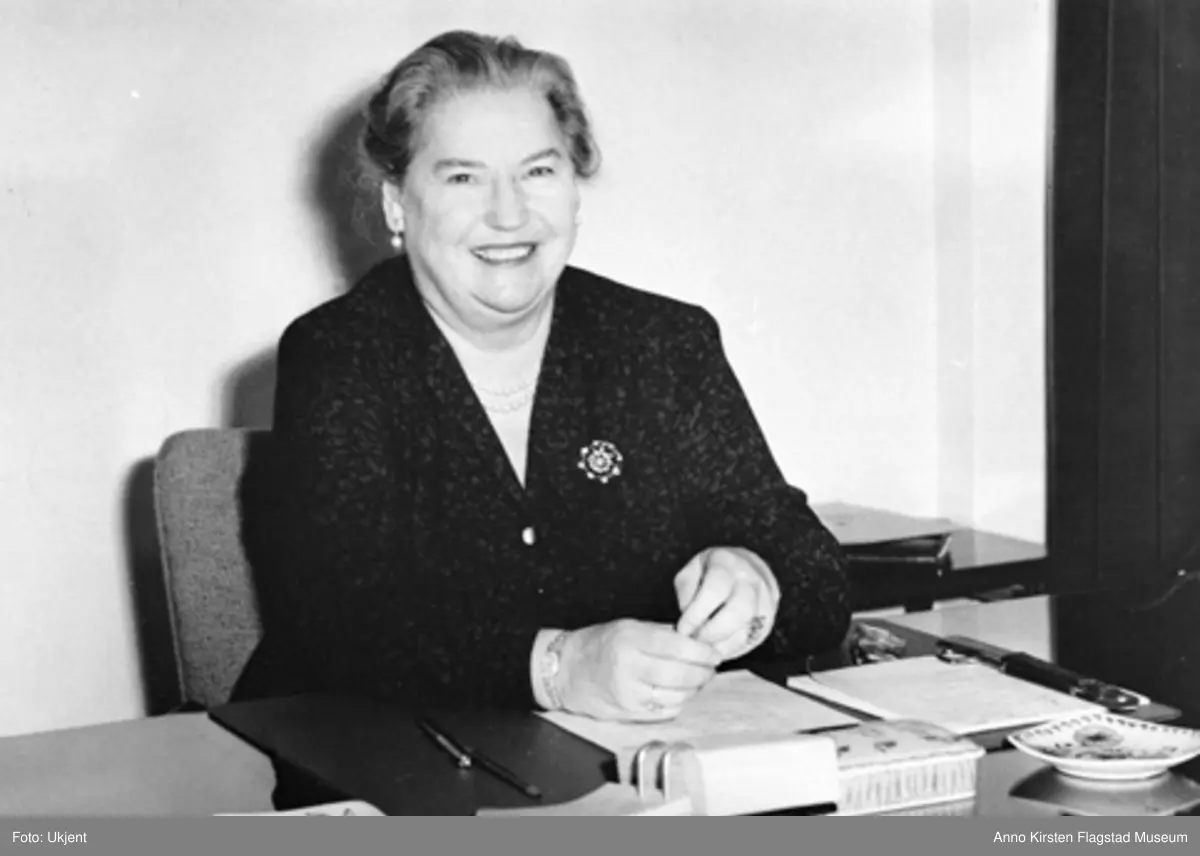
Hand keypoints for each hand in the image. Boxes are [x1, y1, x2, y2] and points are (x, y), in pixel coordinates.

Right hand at [558, 620, 721, 721]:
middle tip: (710, 668)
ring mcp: (629, 694)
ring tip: (696, 680)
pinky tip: (678, 693)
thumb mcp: (629, 627)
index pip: (677, 647)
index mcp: (631, 640)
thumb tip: (697, 641)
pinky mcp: (629, 713)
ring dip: (694, 689)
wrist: (566, 671)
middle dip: (703, 673)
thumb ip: (662, 634)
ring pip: (677, 696)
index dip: (701, 652)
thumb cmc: (599, 645)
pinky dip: (678, 702)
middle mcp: (630, 667)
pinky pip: (666, 711)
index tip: (714, 653)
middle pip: (680, 675)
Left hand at [674, 547, 778, 660]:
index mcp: (727, 563)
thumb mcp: (691, 571)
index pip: (715, 590)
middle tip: (695, 640)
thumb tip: (688, 617)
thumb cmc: (711, 571)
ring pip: (748, 630)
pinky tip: (717, 648)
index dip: (697, 614)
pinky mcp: (768, 620)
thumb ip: (686, 591)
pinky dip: (731, 649)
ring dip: (722, 645)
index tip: (683, 629)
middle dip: (713, 632)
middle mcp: (750, 580)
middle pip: (738, 611)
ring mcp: (765, 600)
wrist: (747, 567)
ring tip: (704, 648)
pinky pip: (751, 640)